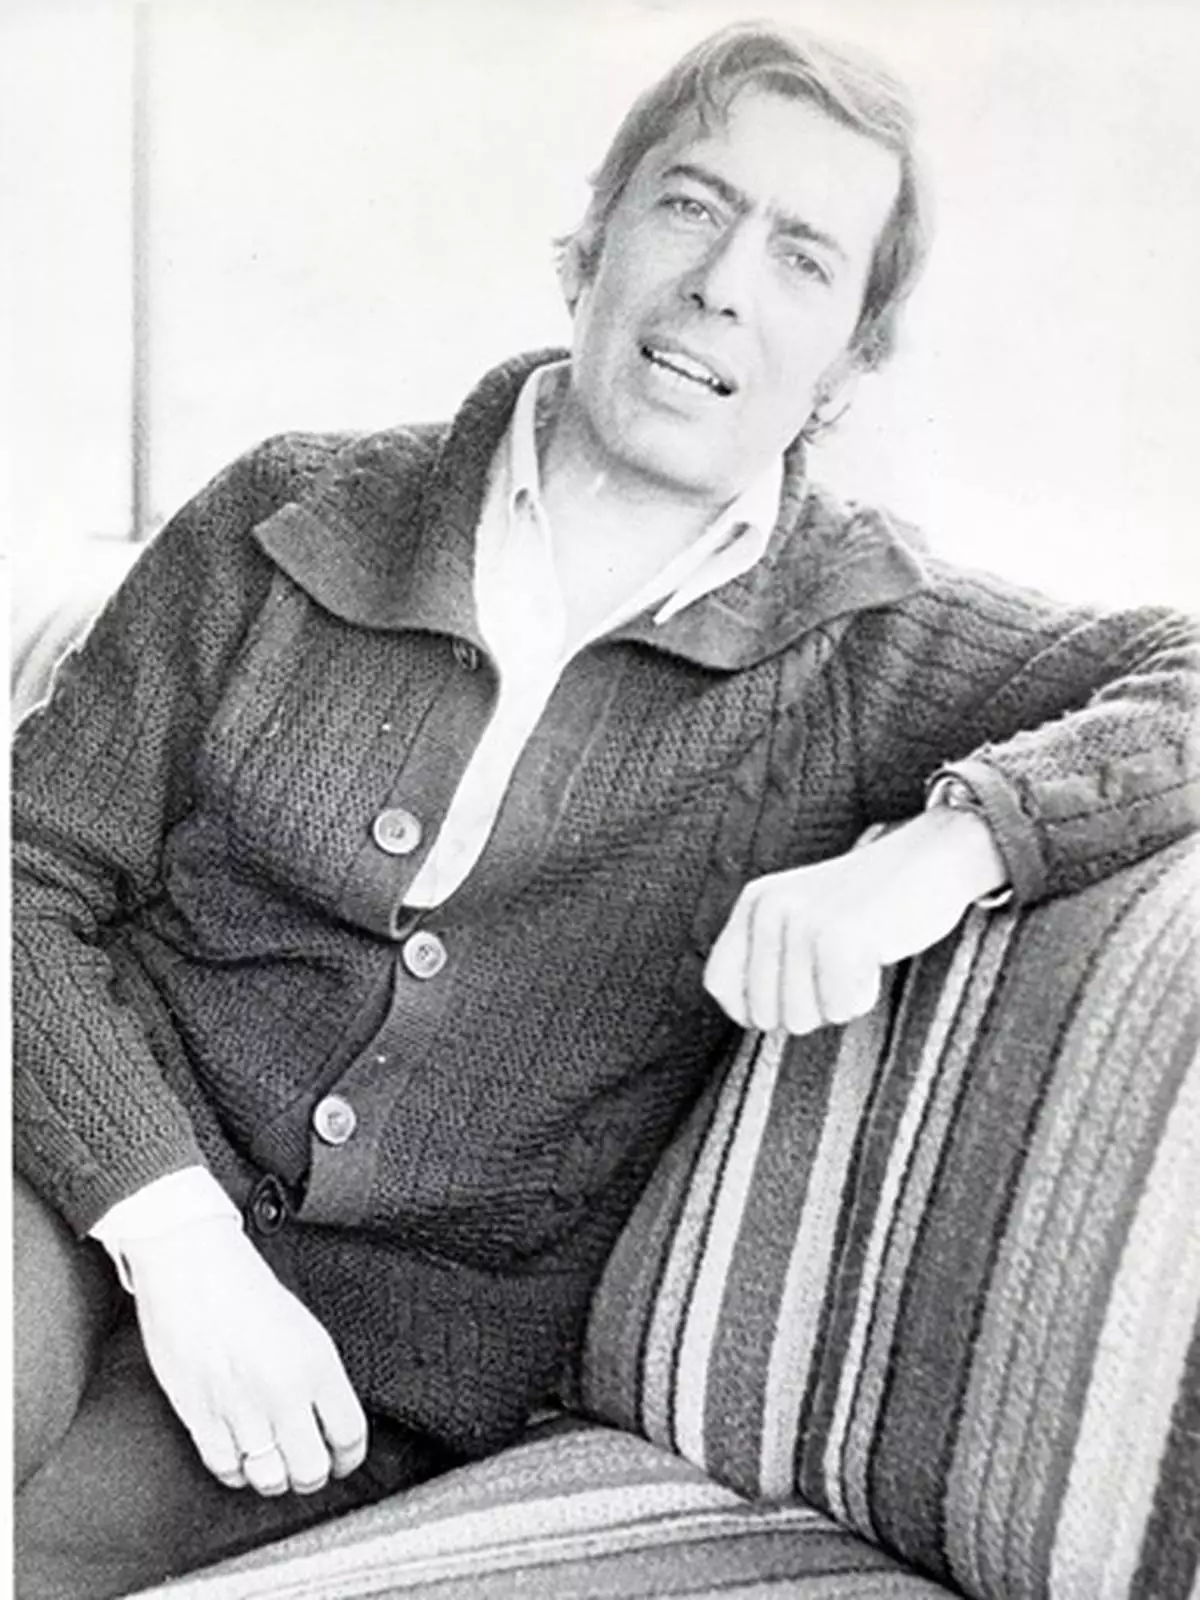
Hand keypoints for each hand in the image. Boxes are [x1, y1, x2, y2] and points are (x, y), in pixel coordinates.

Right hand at [125, 1216, 367, 1496]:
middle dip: (311, 1475)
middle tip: (305, 1467)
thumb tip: (328, 1423)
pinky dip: (236, 1471)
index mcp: (316, 1363)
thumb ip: (318, 1378)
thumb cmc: (244, 1288)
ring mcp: (240, 1406)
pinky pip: (226, 1469)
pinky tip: (239, 1456)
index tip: (342, 1461)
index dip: (349, 1458)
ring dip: (273, 1478)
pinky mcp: (199, 1414)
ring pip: (269, 1478)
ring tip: (272, 1463)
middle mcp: (282, 1390)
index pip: (349, 1434)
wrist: (191, 1266)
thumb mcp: (303, 1327)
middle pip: (310, 1469)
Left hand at [703, 805, 1006, 1034]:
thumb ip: (767, 955)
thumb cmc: (871, 901)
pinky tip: (874, 957)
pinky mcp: (839, 937)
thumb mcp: (802, 917)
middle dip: (807, 1006)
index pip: (719, 986)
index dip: (755, 1007)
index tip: (796, 989)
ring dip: (837, 1000)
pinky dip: (862, 996)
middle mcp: (768, 909)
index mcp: (753, 903)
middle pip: (764, 1013)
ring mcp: (802, 922)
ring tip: (857, 956)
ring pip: (801, 1017)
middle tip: (839, 965)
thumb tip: (749, 1017)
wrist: (932, 858)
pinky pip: (839, 1010)